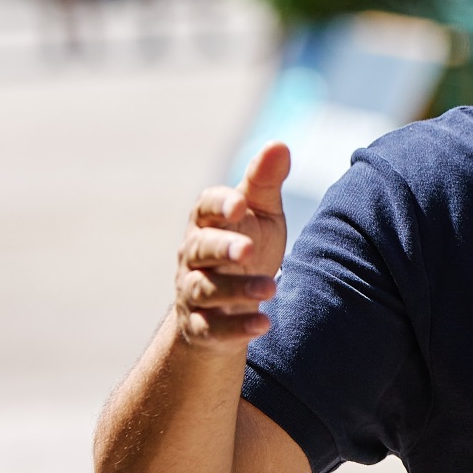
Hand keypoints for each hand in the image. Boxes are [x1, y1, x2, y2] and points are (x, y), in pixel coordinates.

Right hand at [174, 142, 290, 349]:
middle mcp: (194, 256)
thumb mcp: (261, 215)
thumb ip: (266, 183)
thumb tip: (279, 144)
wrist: (229, 306)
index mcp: (208, 222)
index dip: (219, 204)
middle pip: (200, 248)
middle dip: (221, 248)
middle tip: (247, 249)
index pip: (205, 207)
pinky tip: (264, 325)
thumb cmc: (246, 248)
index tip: (239, 203)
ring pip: (205, 290)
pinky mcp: (201, 327)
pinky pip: (212, 329)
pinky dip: (236, 328)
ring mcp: (194, 293)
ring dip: (237, 289)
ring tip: (271, 289)